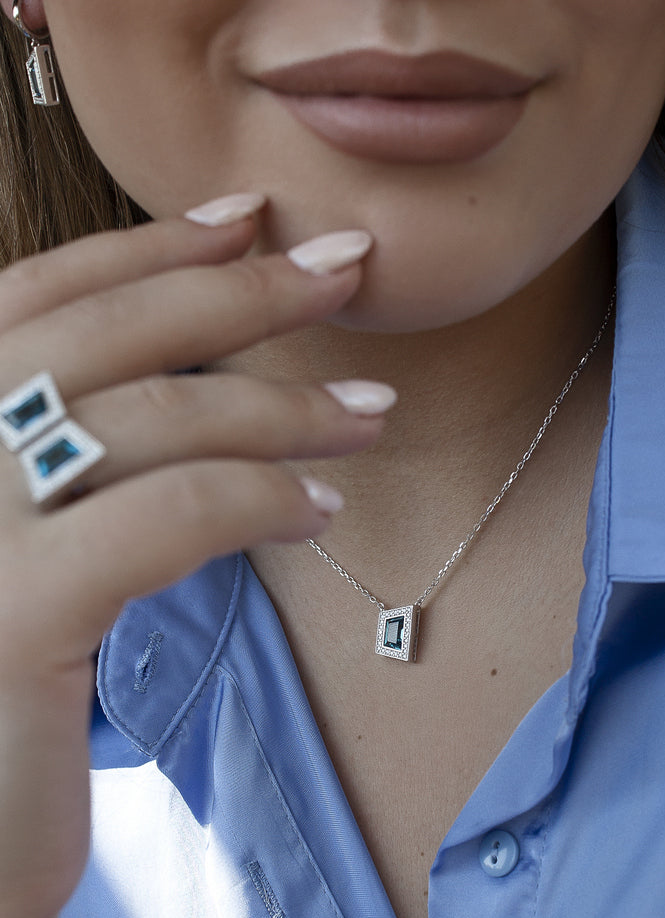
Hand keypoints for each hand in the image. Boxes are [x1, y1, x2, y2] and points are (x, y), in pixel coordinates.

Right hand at [0, 196, 388, 917]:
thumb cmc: (6, 699)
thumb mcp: (30, 549)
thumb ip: (74, 461)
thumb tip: (197, 383)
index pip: (35, 302)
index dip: (142, 248)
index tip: (247, 217)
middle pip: (99, 336)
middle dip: (236, 291)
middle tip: (346, 267)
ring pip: (146, 421)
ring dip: (279, 404)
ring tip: (373, 408)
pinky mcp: (12, 617)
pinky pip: (162, 518)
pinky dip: (254, 497)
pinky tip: (320, 508)